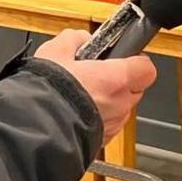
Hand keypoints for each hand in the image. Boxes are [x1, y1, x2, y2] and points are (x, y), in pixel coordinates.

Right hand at [34, 29, 156, 141]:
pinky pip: (108, 126)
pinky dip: (98, 119)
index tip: (121, 58)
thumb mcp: (56, 50)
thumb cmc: (49, 92)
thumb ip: (75, 39)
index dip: (135, 62)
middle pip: (135, 89)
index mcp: (117, 79)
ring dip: (109, 102)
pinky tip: (77, 112)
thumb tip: (81, 39)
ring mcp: (113, 126)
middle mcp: (121, 104)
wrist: (34, 130)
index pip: (147, 68)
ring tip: (83, 96)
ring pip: (121, 110)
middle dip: (121, 82)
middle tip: (98, 76)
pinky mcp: (102, 142)